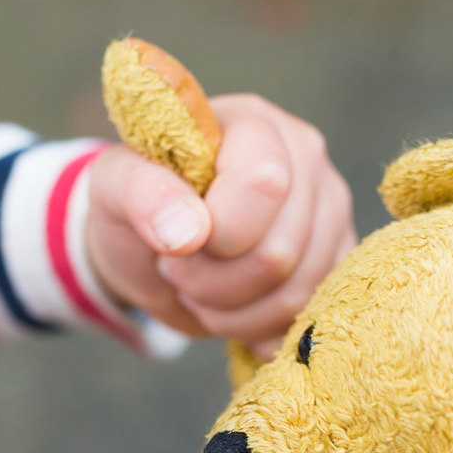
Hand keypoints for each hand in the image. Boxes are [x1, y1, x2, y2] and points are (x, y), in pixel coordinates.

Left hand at [86, 94, 355, 354]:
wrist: (159, 244)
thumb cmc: (138, 203)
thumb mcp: (115, 186)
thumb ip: (142, 193)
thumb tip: (185, 232)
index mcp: (255, 124)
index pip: (264, 184)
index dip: (219, 234)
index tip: (180, 240)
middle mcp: (306, 159)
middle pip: (280, 252)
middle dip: (214, 281)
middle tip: (180, 268)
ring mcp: (330, 212)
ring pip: (297, 293)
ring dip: (232, 312)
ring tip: (201, 288)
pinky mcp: (337, 259)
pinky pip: (310, 316)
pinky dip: (259, 329)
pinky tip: (233, 309)